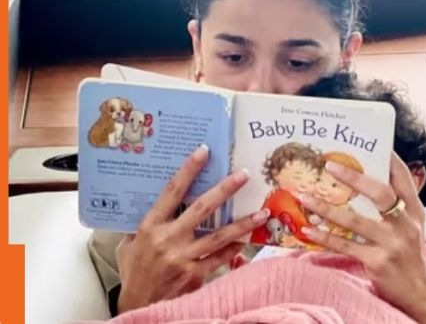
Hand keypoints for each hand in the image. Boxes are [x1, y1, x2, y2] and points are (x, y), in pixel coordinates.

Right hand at [116, 145, 269, 313]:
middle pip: (202, 209)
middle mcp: (169, 239)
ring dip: (243, 223)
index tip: (204, 151)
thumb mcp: (130, 243)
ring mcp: (183, 257)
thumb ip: (144, 224)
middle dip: (225, 189)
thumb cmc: (134, 271)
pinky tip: (248, 239)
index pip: (172, 191)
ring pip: (219, 236)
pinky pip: (220, 258)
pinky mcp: (194, 275)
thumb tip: (155, 201)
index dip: (188, 170)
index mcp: (151, 226)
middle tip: (244, 174)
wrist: (136, 305)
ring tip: (263, 212)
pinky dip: (234, 248)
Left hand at [298, 153, 425, 323]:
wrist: (419, 290)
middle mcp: (405, 224)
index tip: (370, 144)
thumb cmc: (409, 252)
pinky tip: (307, 229)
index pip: (403, 178)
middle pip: (380, 194)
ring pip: (356, 220)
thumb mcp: (411, 225)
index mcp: (414, 210)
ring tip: (305, 196)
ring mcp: (392, 243)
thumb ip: (395, 204)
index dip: (388, 159)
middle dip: (353, 178)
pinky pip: (345, 245)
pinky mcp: (378, 261)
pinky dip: (324, 237)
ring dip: (327, 208)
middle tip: (328, 165)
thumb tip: (366, 179)